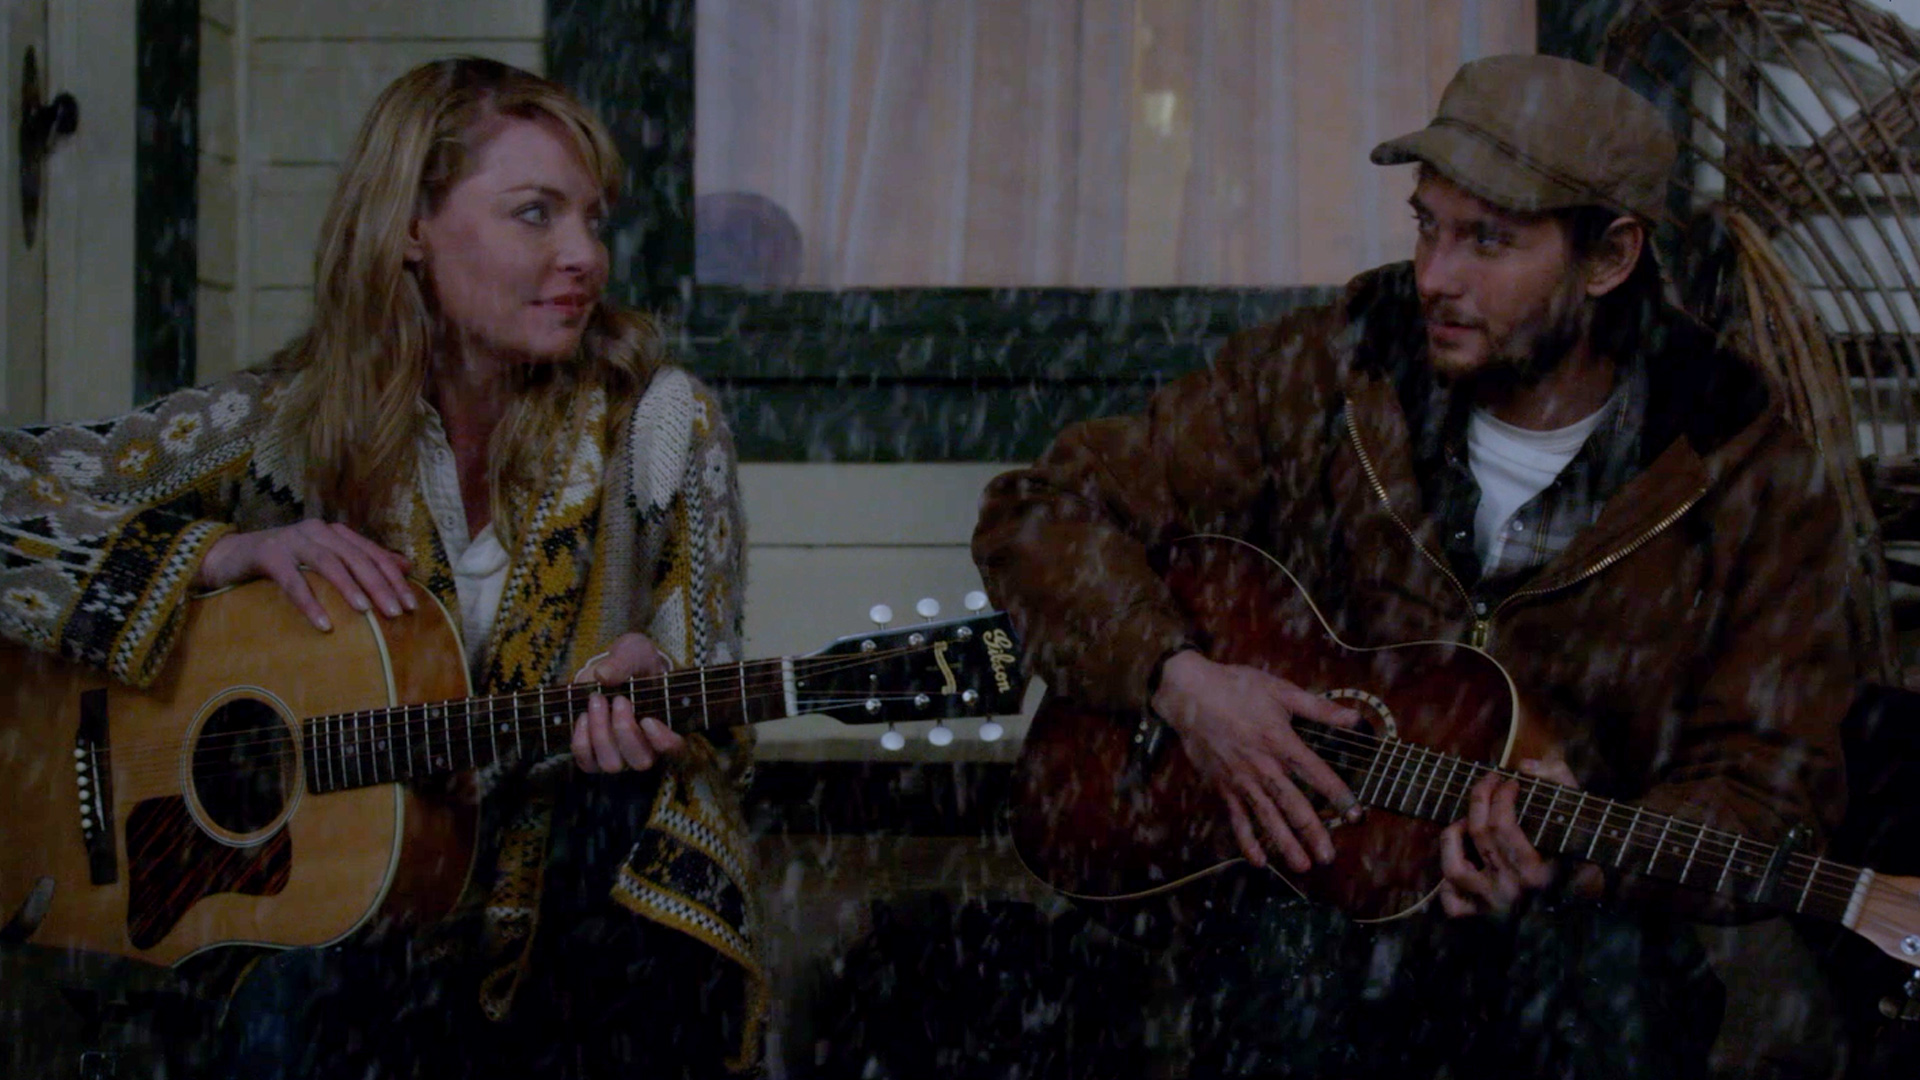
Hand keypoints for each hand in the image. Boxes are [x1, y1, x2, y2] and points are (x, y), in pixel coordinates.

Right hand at [196, 520, 413, 631]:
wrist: (229, 557)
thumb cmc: (285, 563)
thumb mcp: (326, 560)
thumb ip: (362, 561)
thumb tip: (404, 565)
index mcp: (335, 533)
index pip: (373, 554)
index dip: (394, 578)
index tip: (412, 605)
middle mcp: (317, 531)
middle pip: (356, 558)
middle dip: (379, 586)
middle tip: (397, 613)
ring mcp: (292, 540)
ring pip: (328, 563)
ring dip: (349, 588)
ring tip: (367, 612)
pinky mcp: (268, 554)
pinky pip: (293, 580)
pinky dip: (309, 602)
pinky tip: (323, 624)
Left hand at [570, 632, 682, 773]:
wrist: (612, 671)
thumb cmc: (633, 664)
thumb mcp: (635, 652)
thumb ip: (624, 661)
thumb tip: (602, 675)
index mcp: (668, 727)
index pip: (676, 750)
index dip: (664, 742)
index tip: (648, 720)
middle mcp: (646, 749)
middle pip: (640, 761)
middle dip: (625, 730)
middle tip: (618, 699)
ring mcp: (620, 757)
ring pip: (612, 763)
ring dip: (601, 733)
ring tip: (596, 701)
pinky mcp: (594, 757)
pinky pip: (587, 761)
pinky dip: (582, 740)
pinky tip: (583, 716)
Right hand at [1151, 650, 1362, 873]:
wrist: (1189, 695)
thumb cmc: (1236, 688)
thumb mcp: (1281, 691)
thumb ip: (1319, 708)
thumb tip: (1354, 718)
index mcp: (1281, 742)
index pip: (1317, 774)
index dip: (1338, 795)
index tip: (1356, 814)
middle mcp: (1263, 766)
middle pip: (1293, 805)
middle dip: (1313, 833)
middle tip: (1329, 857)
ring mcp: (1241, 780)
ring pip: (1267, 818)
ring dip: (1285, 844)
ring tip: (1302, 866)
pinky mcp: (1223, 786)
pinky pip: (1237, 819)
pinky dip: (1247, 841)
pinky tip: (1259, 861)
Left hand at [1438, 756, 1588, 917]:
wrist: (1579, 918)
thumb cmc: (1578, 863)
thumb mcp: (1582, 825)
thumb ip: (1562, 784)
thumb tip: (1526, 766)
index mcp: (1537, 874)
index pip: (1503, 825)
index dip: (1501, 794)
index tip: (1510, 781)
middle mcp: (1512, 892)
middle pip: (1479, 834)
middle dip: (1480, 797)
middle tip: (1488, 782)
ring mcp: (1491, 907)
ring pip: (1454, 867)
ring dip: (1455, 835)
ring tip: (1467, 822)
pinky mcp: (1477, 919)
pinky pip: (1449, 900)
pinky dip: (1447, 880)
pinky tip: (1463, 860)